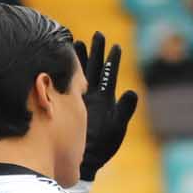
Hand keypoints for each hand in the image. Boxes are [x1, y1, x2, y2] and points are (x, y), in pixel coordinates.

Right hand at [74, 31, 138, 182]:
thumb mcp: (117, 127)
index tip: (116, 46)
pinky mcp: (66, 103)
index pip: (109, 74)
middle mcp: (93, 95)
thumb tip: (132, 92)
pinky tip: (60, 60)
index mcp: (106, 99)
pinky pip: (65, 83)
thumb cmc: (103, 145)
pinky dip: (64, 71)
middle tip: (98, 34)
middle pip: (94, 68)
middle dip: (96, 51)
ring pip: (79, 72)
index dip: (113, 60)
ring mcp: (79, 98)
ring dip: (79, 58)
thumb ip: (124, 110)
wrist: (83, 158)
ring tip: (78, 42)